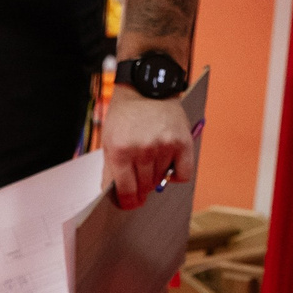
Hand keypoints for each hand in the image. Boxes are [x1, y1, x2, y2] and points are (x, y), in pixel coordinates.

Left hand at [100, 86, 196, 209]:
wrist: (145, 88)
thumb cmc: (125, 116)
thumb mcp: (109, 141)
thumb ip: (111, 171)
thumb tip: (115, 197)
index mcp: (120, 151)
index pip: (127, 190)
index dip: (128, 202)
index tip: (130, 204)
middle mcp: (142, 150)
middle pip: (145, 187)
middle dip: (141, 188)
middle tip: (140, 179)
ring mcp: (164, 146)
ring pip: (162, 181)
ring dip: (157, 177)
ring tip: (151, 160)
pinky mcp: (182, 142)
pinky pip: (183, 175)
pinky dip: (177, 176)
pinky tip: (169, 165)